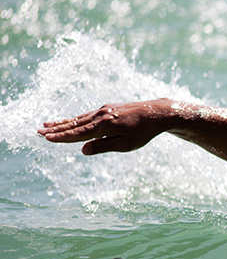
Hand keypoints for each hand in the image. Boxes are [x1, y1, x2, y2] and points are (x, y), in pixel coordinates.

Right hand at [38, 99, 176, 154]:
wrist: (156, 112)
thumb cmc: (143, 132)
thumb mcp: (125, 145)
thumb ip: (103, 147)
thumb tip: (83, 150)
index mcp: (104, 126)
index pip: (78, 133)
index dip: (61, 137)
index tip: (46, 138)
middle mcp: (101, 116)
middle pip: (74, 124)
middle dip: (55, 128)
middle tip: (38, 131)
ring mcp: (104, 110)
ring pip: (79, 118)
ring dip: (62, 122)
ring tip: (46, 125)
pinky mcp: (108, 108)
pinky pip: (87, 115)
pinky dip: (75, 118)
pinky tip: (69, 121)